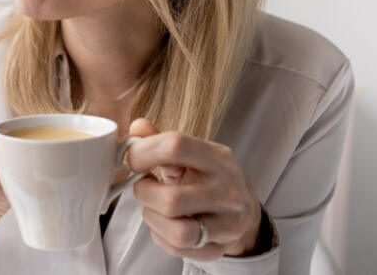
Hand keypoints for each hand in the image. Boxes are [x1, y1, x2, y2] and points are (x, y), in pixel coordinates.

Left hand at [127, 118, 262, 261]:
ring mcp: (226, 225)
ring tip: (153, 207)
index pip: (175, 146)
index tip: (133, 158)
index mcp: (218, 159)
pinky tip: (164, 223)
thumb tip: (137, 127)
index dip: (142, 152)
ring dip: (152, 218)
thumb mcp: (191, 154)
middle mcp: (227, 192)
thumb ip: (161, 140)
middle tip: (143, 186)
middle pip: (171, 199)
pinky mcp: (218, 249)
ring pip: (177, 232)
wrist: (242, 209)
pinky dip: (161, 236)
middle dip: (144, 193)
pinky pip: (177, 249)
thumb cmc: (207, 178)